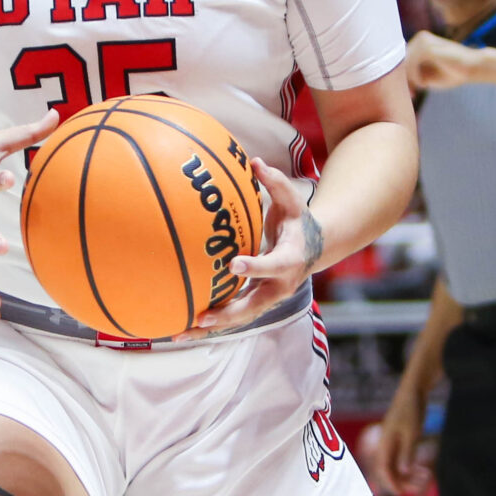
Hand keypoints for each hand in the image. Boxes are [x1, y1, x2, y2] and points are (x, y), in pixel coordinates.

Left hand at [184, 158, 320, 335]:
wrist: (315, 249)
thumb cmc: (298, 221)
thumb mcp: (293, 201)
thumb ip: (276, 183)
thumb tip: (254, 161)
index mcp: (288, 261)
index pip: (272, 266)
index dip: (254, 267)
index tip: (233, 264)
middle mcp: (278, 286)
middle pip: (253, 305)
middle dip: (228, 313)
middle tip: (203, 315)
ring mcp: (266, 299)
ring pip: (239, 318)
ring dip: (212, 327)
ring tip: (181, 333)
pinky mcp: (255, 303)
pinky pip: (232, 317)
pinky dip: (209, 325)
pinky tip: (181, 330)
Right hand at [376, 388, 429, 495]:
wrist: (413, 390)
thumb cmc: (411, 409)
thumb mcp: (412, 432)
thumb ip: (407, 452)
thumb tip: (403, 471)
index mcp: (384, 443)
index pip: (382, 469)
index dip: (390, 483)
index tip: (401, 494)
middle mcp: (386, 445)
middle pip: (388, 471)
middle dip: (402, 483)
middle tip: (418, 489)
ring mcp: (392, 444)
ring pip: (396, 468)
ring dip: (408, 477)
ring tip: (426, 478)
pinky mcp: (400, 442)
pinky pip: (402, 461)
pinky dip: (411, 468)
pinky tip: (424, 470)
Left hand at [403, 31, 484, 91]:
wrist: (473, 67)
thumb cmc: (452, 73)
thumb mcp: (428, 76)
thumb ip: (412, 76)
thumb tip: (393, 82)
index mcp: (420, 42)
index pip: (402, 59)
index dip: (403, 77)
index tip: (411, 92)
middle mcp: (420, 38)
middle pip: (401, 61)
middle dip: (405, 80)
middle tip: (413, 94)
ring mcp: (423, 40)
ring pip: (405, 63)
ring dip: (410, 79)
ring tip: (419, 89)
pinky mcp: (428, 48)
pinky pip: (412, 64)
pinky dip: (415, 76)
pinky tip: (424, 84)